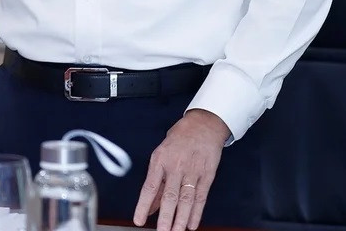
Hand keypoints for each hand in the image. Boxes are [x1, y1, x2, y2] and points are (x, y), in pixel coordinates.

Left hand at [134, 109, 229, 230]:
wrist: (204, 124)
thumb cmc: (180, 137)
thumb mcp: (161, 154)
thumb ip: (156, 181)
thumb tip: (150, 205)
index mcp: (160, 160)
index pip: (149, 187)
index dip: (143, 205)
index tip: (139, 220)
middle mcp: (176, 166)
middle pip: (170, 196)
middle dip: (166, 217)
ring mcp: (192, 171)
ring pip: (186, 199)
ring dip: (181, 219)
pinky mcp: (207, 175)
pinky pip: (201, 197)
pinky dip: (197, 212)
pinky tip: (192, 224)